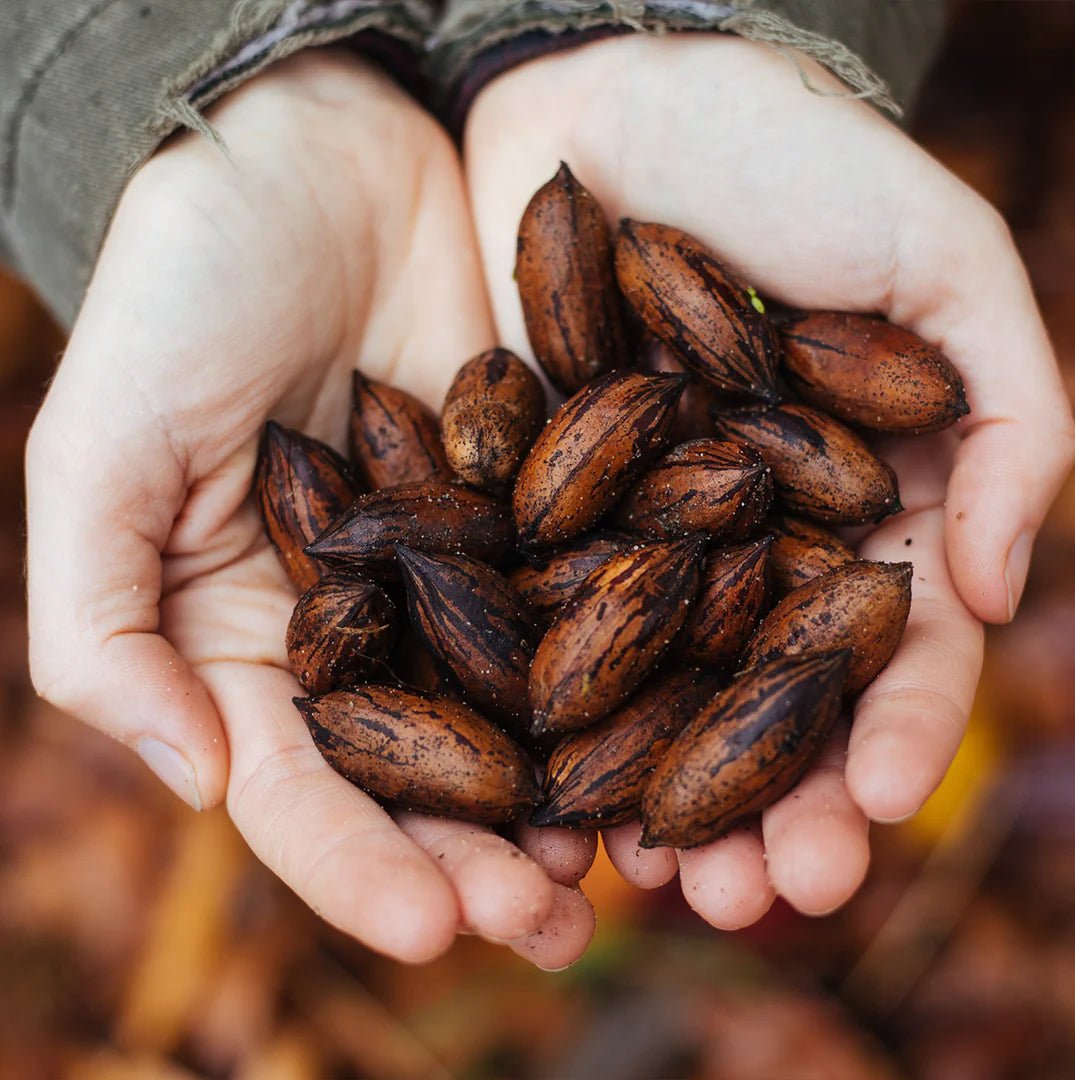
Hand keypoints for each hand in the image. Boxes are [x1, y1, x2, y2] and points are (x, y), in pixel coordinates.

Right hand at [25, 51, 594, 967]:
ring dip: (578, 790)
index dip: (359, 864)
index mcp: (253, 632)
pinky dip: (640, 662)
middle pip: (427, 767)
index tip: (437, 928)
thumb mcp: (106, 448)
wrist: (311, 155)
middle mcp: (367, 618)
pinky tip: (689, 719)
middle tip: (558, 923)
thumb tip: (192, 779)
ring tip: (640, 866)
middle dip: (486, 855)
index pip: (302, 782)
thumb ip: (102, 620)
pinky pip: (596, 593)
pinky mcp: (549, 494)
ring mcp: (464, 562)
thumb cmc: (184, 288)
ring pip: (525, 703)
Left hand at [465, 35, 1074, 922]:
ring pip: (652, 691)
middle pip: (765, 700)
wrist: (622, 93)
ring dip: (656, 794)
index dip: (890, 732)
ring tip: (649, 885)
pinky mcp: (529, 507)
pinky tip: (535, 794)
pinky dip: (541, 709)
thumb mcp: (944, 260)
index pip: (887, 647)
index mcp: (854, 501)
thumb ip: (1014, 418)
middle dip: (770, 806)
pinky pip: (536, 622)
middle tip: (755, 898)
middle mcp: (744, 540)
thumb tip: (999, 593)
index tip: (865, 809)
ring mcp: (634, 532)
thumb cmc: (792, 161)